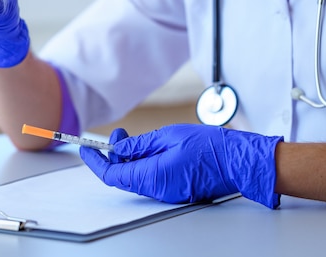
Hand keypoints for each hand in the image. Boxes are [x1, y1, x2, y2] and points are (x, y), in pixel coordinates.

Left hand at [80, 124, 283, 207]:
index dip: (96, 162)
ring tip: (135, 137)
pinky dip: (144, 163)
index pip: (113, 174)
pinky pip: (151, 177)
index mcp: (154, 176)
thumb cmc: (210, 147)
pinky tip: (149, 148)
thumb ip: (140, 144)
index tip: (86, 148)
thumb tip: (119, 148)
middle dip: (115, 155)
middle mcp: (158, 190)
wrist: (239, 160)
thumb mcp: (169, 135)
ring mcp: (168, 192)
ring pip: (137, 176)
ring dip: (130, 158)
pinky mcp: (175, 189)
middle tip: (119, 134)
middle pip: (124, 175)